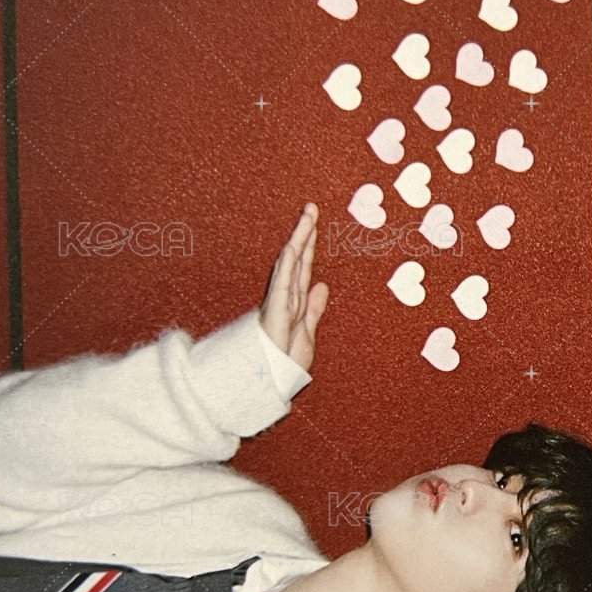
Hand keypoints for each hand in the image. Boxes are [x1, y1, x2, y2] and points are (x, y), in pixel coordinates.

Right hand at [260, 203, 328, 372]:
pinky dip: (287, 265)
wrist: (269, 384)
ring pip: (290, 264)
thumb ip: (313, 310)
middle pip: (297, 258)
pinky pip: (281, 283)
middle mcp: (285, 297)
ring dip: (298, 240)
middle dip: (304, 232)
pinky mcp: (275, 312)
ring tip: (307, 217)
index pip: (304, 266)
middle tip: (311, 207)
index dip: (310, 244)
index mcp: (294, 301)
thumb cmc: (283, 363)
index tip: (316, 221)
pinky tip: (292, 247)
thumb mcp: (307, 333)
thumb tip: (323, 286)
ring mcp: (279, 303)